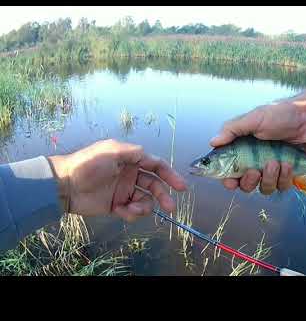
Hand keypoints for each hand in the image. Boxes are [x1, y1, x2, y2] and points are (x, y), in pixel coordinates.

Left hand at [48, 139, 186, 221]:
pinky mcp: (116, 206)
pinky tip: (122, 212)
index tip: (181, 187)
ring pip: (145, 201)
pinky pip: (132, 211)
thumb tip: (150, 156)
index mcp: (131, 160)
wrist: (64, 185)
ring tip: (133, 210)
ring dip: (144, 207)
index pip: (156, 166)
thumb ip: (134, 152)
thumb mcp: (112, 151)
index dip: (170, 175)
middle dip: (164, 196)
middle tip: (171, 207)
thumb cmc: (88, 164)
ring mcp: (124, 191)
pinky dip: (131, 214)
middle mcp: (130, 175)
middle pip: (155, 186)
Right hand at [210, 82, 305, 194]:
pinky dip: (284, 177)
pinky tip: (289, 163)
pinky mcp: (288, 174)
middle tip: (254, 170)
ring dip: (269, 178)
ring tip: (277, 161)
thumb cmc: (281, 114)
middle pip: (245, 186)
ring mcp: (272, 169)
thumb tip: (212, 142)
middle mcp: (255, 162)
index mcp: (243, 149)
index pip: (228, 172)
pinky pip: (281, 187)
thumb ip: (232, 130)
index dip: (228, 181)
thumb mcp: (254, 118)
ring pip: (264, 189)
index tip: (231, 182)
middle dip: (249, 181)